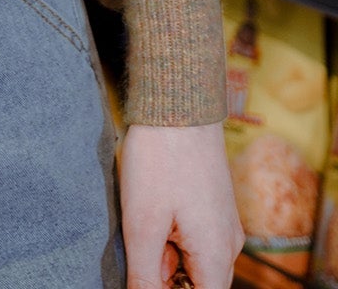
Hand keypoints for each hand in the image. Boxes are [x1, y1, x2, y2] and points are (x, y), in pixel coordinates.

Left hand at [118, 121, 244, 287]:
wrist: (179, 101)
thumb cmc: (160, 158)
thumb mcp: (143, 223)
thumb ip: (145, 275)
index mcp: (216, 255)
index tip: (146, 269)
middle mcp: (228, 244)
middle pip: (198, 284)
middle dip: (166, 274)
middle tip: (144, 240)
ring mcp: (223, 224)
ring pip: (194, 261)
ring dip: (167, 253)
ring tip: (149, 216)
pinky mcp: (213, 206)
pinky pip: (195, 237)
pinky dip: (172, 232)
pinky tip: (156, 204)